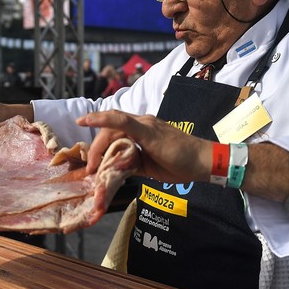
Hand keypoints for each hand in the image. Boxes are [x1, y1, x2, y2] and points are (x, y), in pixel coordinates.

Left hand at [77, 109, 288, 201]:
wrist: (202, 162)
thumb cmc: (180, 164)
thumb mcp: (148, 167)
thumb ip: (131, 164)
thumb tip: (114, 170)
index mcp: (142, 130)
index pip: (114, 132)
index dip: (98, 144)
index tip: (87, 159)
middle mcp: (142, 122)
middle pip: (109, 130)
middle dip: (95, 149)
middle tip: (89, 169)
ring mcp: (145, 123)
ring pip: (112, 126)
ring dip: (97, 145)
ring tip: (91, 165)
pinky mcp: (148, 129)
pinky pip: (120, 120)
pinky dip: (102, 119)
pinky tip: (86, 120)